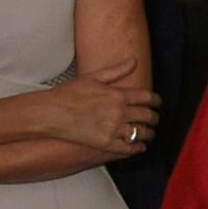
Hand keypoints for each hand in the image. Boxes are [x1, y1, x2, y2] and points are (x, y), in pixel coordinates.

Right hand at [36, 59, 158, 153]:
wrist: (50, 113)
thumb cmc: (68, 93)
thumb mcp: (93, 77)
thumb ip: (116, 70)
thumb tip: (134, 60)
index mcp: (118, 95)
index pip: (148, 98)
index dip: (156, 101)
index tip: (158, 103)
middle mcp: (119, 112)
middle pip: (148, 116)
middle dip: (154, 118)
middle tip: (155, 119)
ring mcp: (113, 128)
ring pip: (142, 133)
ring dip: (149, 133)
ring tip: (149, 133)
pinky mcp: (106, 143)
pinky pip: (129, 148)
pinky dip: (138, 147)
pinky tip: (139, 146)